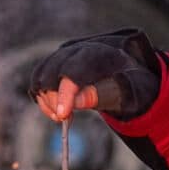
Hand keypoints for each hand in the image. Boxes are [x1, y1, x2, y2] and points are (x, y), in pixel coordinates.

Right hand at [28, 30, 161, 125]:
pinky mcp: (54, 65)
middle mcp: (77, 49)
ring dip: (47, 101)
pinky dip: (42, 99)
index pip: (75, 69)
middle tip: (65, 119)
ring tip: (64, 117)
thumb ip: (103, 95)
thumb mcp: (127, 91)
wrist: (128, 73)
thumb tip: (76, 102)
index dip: (65, 93)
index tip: (63, 115)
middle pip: (52, 71)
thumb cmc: (130, 84)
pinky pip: (38, 81)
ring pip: (41, 76)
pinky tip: (57, 113)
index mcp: (99, 53)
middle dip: (55, 100)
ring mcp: (63, 55)